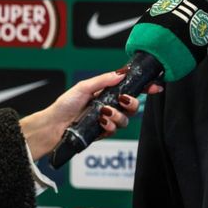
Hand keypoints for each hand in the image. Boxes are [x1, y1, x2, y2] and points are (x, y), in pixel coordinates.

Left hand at [20, 71, 162, 159]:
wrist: (52, 126)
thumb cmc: (64, 105)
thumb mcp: (83, 87)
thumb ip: (103, 80)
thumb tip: (121, 73)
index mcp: (106, 92)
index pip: (129, 88)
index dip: (144, 87)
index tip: (155, 86)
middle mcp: (109, 105)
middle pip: (132, 105)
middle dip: (133, 103)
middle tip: (123, 100)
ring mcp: (106, 120)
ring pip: (126, 119)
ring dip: (118, 116)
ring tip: (104, 114)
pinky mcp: (102, 133)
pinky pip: (114, 130)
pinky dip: (110, 126)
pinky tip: (101, 123)